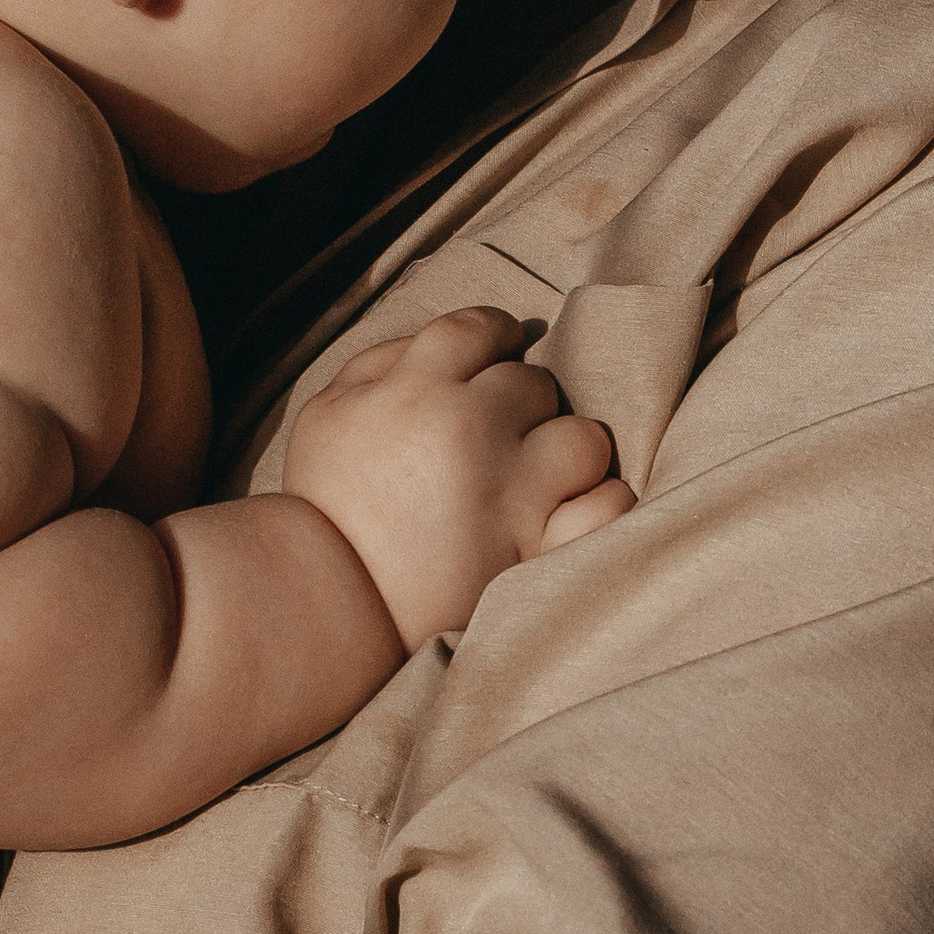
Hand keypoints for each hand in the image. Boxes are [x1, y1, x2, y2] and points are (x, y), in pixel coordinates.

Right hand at [282, 306, 629, 648]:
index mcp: (419, 389)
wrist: (330, 604)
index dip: (491, 336)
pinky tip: (570, 508)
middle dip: (518, 404)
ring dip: (565, 451)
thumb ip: (384, 360)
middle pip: (534, 384)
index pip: (479, 329)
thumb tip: (455, 341)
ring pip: (584, 439)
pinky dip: (599, 504)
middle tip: (494, 437)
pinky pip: (607, 507)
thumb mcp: (328, 412)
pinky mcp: (536, 550)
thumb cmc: (326, 504)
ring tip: (537, 475)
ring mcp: (513, 494)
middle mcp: (475, 430)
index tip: (494, 352)